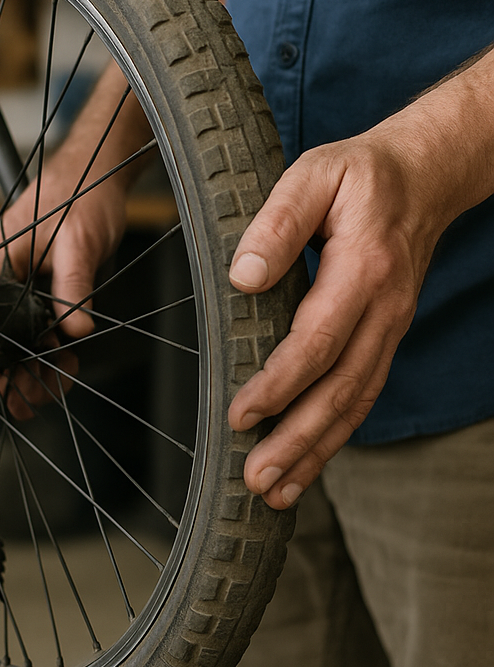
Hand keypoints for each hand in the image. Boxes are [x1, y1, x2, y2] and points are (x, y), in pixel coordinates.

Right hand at [0, 147, 127, 419]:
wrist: (97, 173)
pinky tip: (65, 365)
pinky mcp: (39, 290)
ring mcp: (18, 285)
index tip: (9, 388)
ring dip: (37, 365)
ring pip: (19, 337)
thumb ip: (73, 285)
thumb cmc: (79, 193)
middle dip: (17, 372)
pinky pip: (39, 328)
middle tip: (34, 401)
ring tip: (56, 386)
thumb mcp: (78, 241)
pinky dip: (51, 349)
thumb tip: (76, 327)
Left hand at [228, 69, 493, 508]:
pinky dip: (334, 435)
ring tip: (276, 491)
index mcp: (364, 270)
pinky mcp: (382, 338)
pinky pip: (361, 395)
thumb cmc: (360, 175)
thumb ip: (277, 224)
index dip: (280, 382)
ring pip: (355, 402)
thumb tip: (244, 276)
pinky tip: (306, 464)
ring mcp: (389, 329)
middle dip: (299, 440)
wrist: (425, 175)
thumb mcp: (313, 176)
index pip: (319, 340)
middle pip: (341, 388)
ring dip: (316, 451)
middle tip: (258, 479)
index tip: (242, 413)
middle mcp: (384, 310)